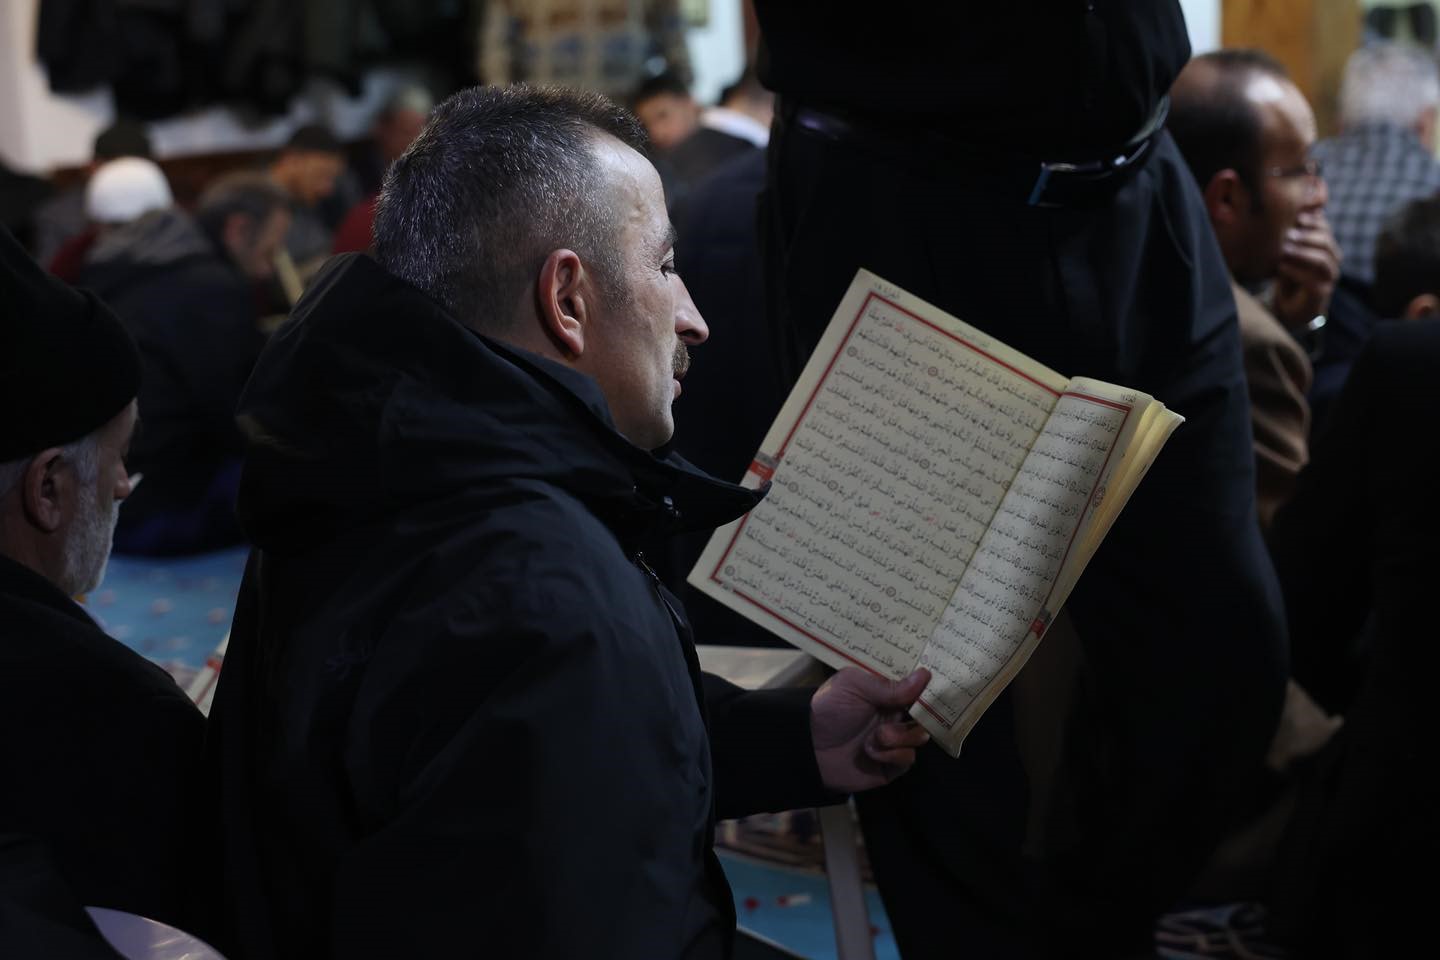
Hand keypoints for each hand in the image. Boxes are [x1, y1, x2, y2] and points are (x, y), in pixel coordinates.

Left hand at [810, 667, 930, 793]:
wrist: (809, 747)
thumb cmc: (828, 709)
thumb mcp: (854, 686)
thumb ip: (889, 686)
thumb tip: (925, 675)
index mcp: (886, 694)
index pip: (917, 689)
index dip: (928, 688)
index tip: (938, 687)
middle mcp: (893, 716)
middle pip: (925, 714)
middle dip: (920, 715)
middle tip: (905, 714)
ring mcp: (893, 741)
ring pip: (919, 737)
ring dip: (900, 736)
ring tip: (878, 736)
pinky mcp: (890, 765)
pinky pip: (908, 759)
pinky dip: (893, 755)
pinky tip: (871, 751)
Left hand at [1272, 210, 1340, 330]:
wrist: (1286, 305)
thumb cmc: (1286, 273)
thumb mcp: (1286, 250)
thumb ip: (1289, 232)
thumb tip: (1283, 207)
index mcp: (1324, 245)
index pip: (1324, 228)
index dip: (1312, 221)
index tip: (1295, 217)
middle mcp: (1331, 259)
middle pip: (1326, 242)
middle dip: (1307, 236)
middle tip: (1287, 234)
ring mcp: (1329, 276)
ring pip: (1323, 260)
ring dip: (1302, 253)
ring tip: (1283, 250)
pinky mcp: (1321, 293)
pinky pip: (1313, 281)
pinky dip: (1296, 272)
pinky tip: (1282, 267)